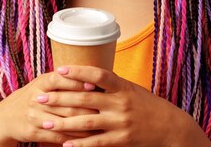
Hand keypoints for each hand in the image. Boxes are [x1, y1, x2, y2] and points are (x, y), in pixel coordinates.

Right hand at [0, 70, 101, 144]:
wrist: (7, 116)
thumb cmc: (33, 96)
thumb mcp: (42, 83)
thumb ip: (62, 80)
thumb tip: (90, 75)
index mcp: (39, 83)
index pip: (58, 79)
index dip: (75, 81)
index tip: (93, 83)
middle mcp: (35, 99)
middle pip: (65, 103)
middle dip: (86, 106)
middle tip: (105, 108)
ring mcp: (34, 117)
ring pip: (64, 121)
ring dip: (84, 124)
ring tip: (102, 124)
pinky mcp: (34, 132)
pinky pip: (59, 136)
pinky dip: (75, 138)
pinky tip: (88, 138)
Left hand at [38, 65, 199, 146]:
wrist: (171, 128)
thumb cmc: (147, 105)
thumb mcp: (130, 89)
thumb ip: (110, 84)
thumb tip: (85, 75)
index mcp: (122, 87)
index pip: (97, 75)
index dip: (77, 72)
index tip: (58, 70)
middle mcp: (120, 104)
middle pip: (84, 99)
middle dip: (59, 98)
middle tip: (39, 96)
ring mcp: (120, 123)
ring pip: (85, 122)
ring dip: (62, 123)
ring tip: (44, 121)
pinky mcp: (121, 140)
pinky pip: (96, 143)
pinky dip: (79, 145)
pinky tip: (64, 145)